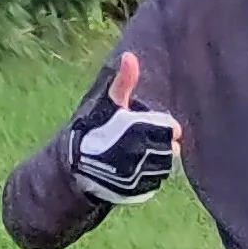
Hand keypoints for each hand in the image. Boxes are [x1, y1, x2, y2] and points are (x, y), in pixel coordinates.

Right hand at [72, 51, 178, 203]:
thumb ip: (123, 82)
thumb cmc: (95, 129)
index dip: (161, 127)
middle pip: (170, 148)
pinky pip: (156, 183)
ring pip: (165, 166)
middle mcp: (138, 152)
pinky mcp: (137, 191)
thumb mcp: (109, 103)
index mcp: (135, 127)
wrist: (76, 166)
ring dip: (156, 162)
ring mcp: (138, 174)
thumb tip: (129, 56)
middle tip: (139, 143)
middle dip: (158, 144)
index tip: (145, 127)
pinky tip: (133, 172)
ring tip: (135, 157)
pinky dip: (149, 178)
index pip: (171, 128)